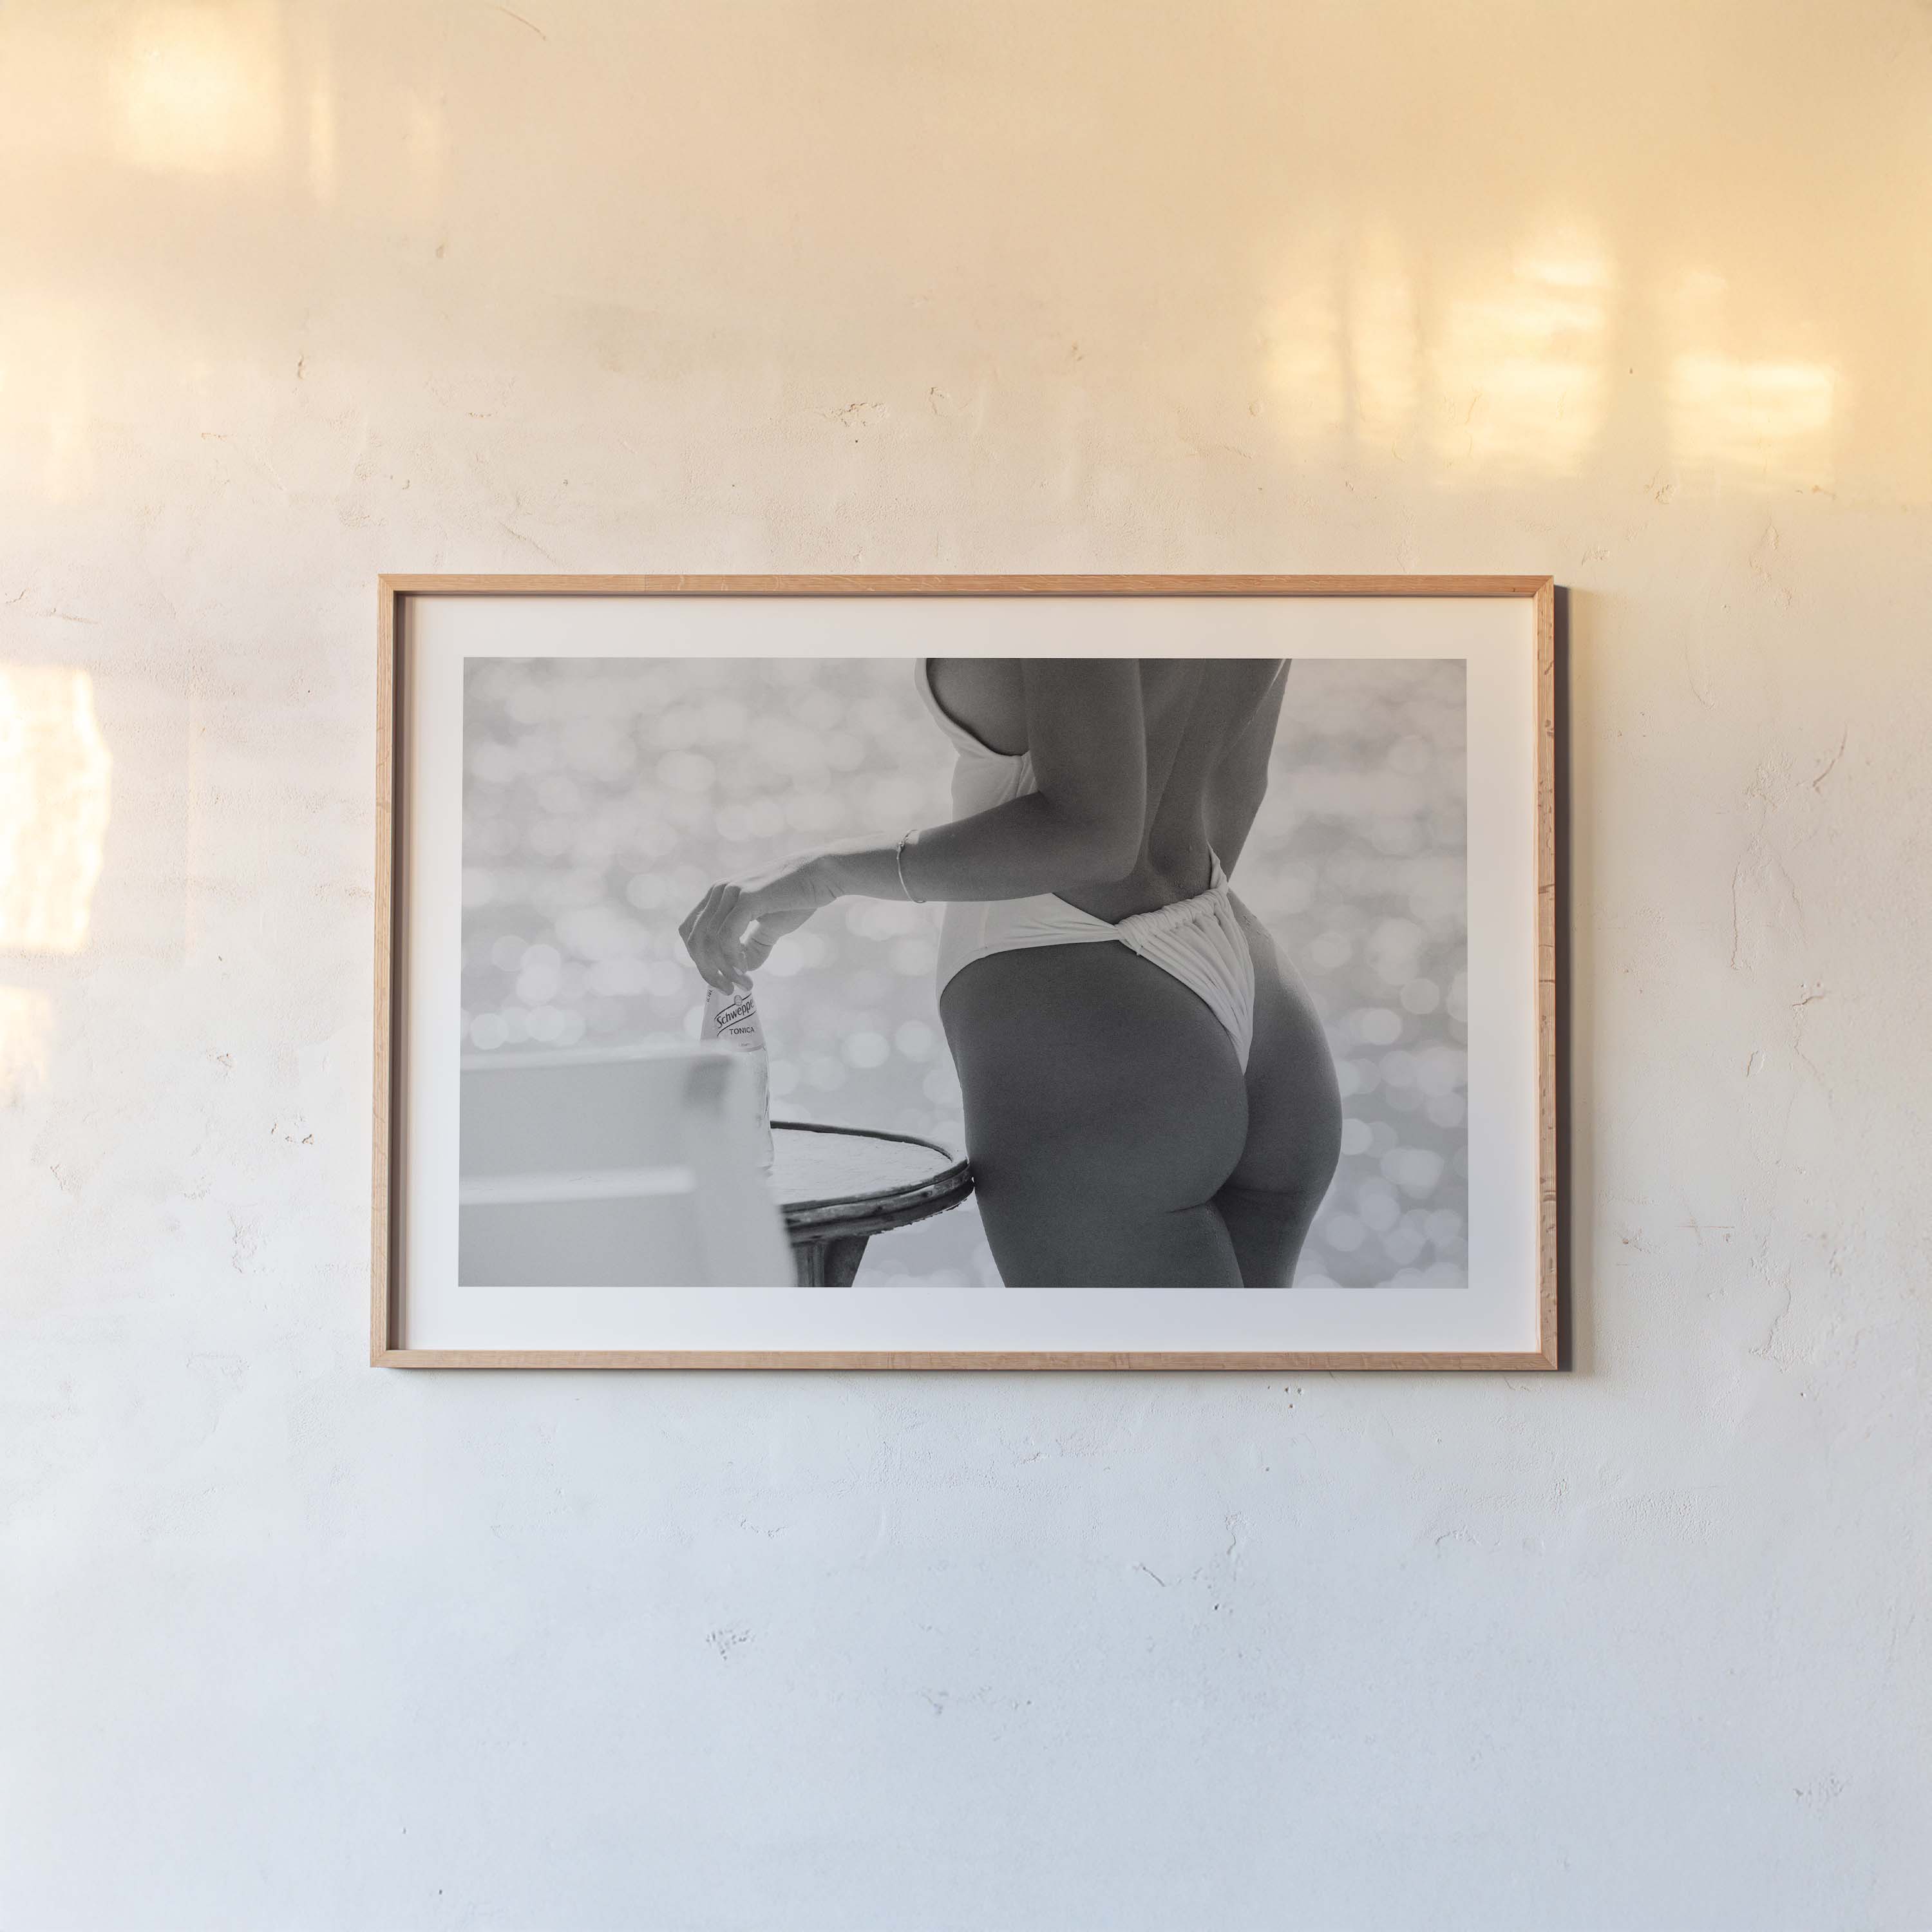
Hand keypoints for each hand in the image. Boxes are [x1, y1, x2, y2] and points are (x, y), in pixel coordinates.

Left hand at [679, 854, 839, 991]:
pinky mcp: (748, 897)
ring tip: (742, 984)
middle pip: (695, 940)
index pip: (690, 931)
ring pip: (709, 941)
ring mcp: (731, 893)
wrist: (822, 873)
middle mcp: (718, 892)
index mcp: (718, 896)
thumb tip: (744, 969)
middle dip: (708, 971)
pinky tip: (744, 970)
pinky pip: (727, 936)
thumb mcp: (771, 926)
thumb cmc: (799, 897)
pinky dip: (731, 958)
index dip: (699, 959)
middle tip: (728, 990)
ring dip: (723, 970)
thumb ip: (754, 945)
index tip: (719, 978)